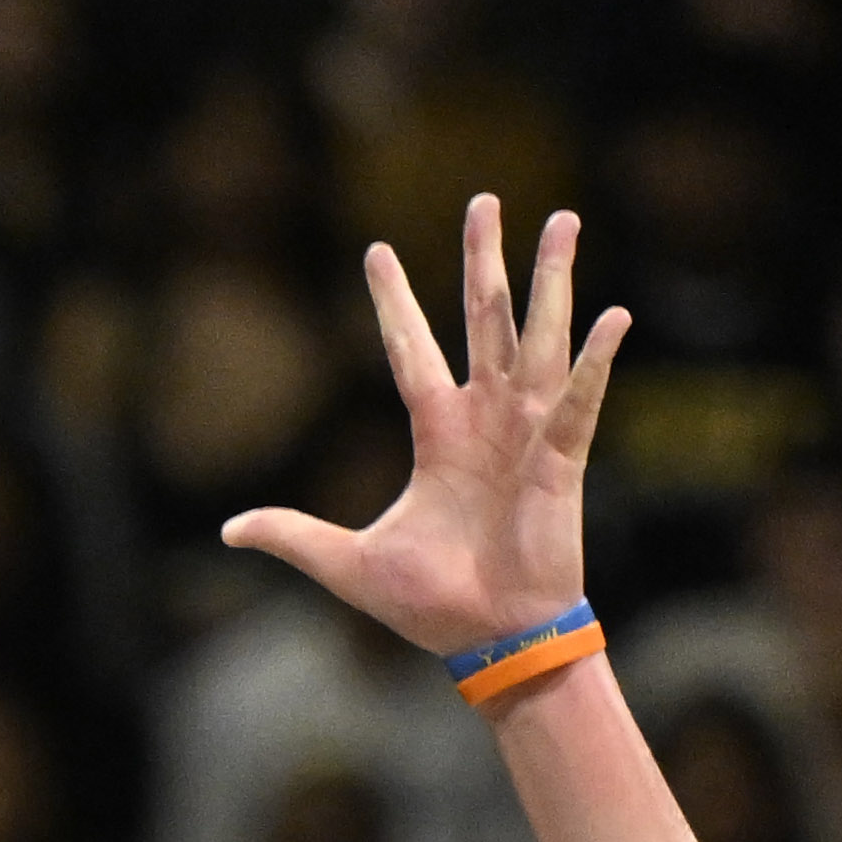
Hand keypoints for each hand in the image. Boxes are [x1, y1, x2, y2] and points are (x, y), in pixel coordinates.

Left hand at [224, 197, 627, 657]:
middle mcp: (485, 419)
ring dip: (551, 280)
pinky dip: (596, 360)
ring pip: (537, 337)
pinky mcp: (561, 459)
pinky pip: (579, 400)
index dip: (393, 302)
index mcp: (437, 434)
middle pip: (483, 319)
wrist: (490, 641)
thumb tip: (228, 530)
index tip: (375, 250)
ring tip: (563, 221)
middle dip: (484, 259)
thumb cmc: (431, 605)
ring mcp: (527, 433)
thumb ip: (293, 536)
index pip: (408, 349)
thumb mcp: (348, 562)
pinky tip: (613, 314)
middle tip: (484, 200)